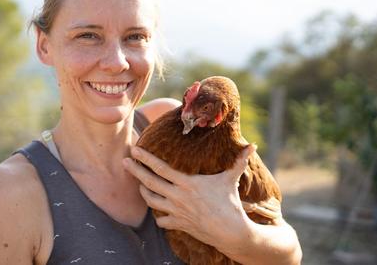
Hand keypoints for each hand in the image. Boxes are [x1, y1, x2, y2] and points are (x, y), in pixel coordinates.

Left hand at [122, 144, 260, 246]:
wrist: (230, 232)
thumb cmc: (230, 203)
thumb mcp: (231, 179)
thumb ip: (238, 161)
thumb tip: (252, 144)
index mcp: (187, 183)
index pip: (160, 168)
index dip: (146, 158)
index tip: (134, 150)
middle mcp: (178, 197)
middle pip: (150, 182)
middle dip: (135, 171)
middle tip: (124, 161)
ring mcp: (176, 211)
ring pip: (151, 201)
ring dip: (143, 191)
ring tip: (138, 184)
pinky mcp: (178, 224)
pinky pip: (161, 220)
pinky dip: (157, 215)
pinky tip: (156, 209)